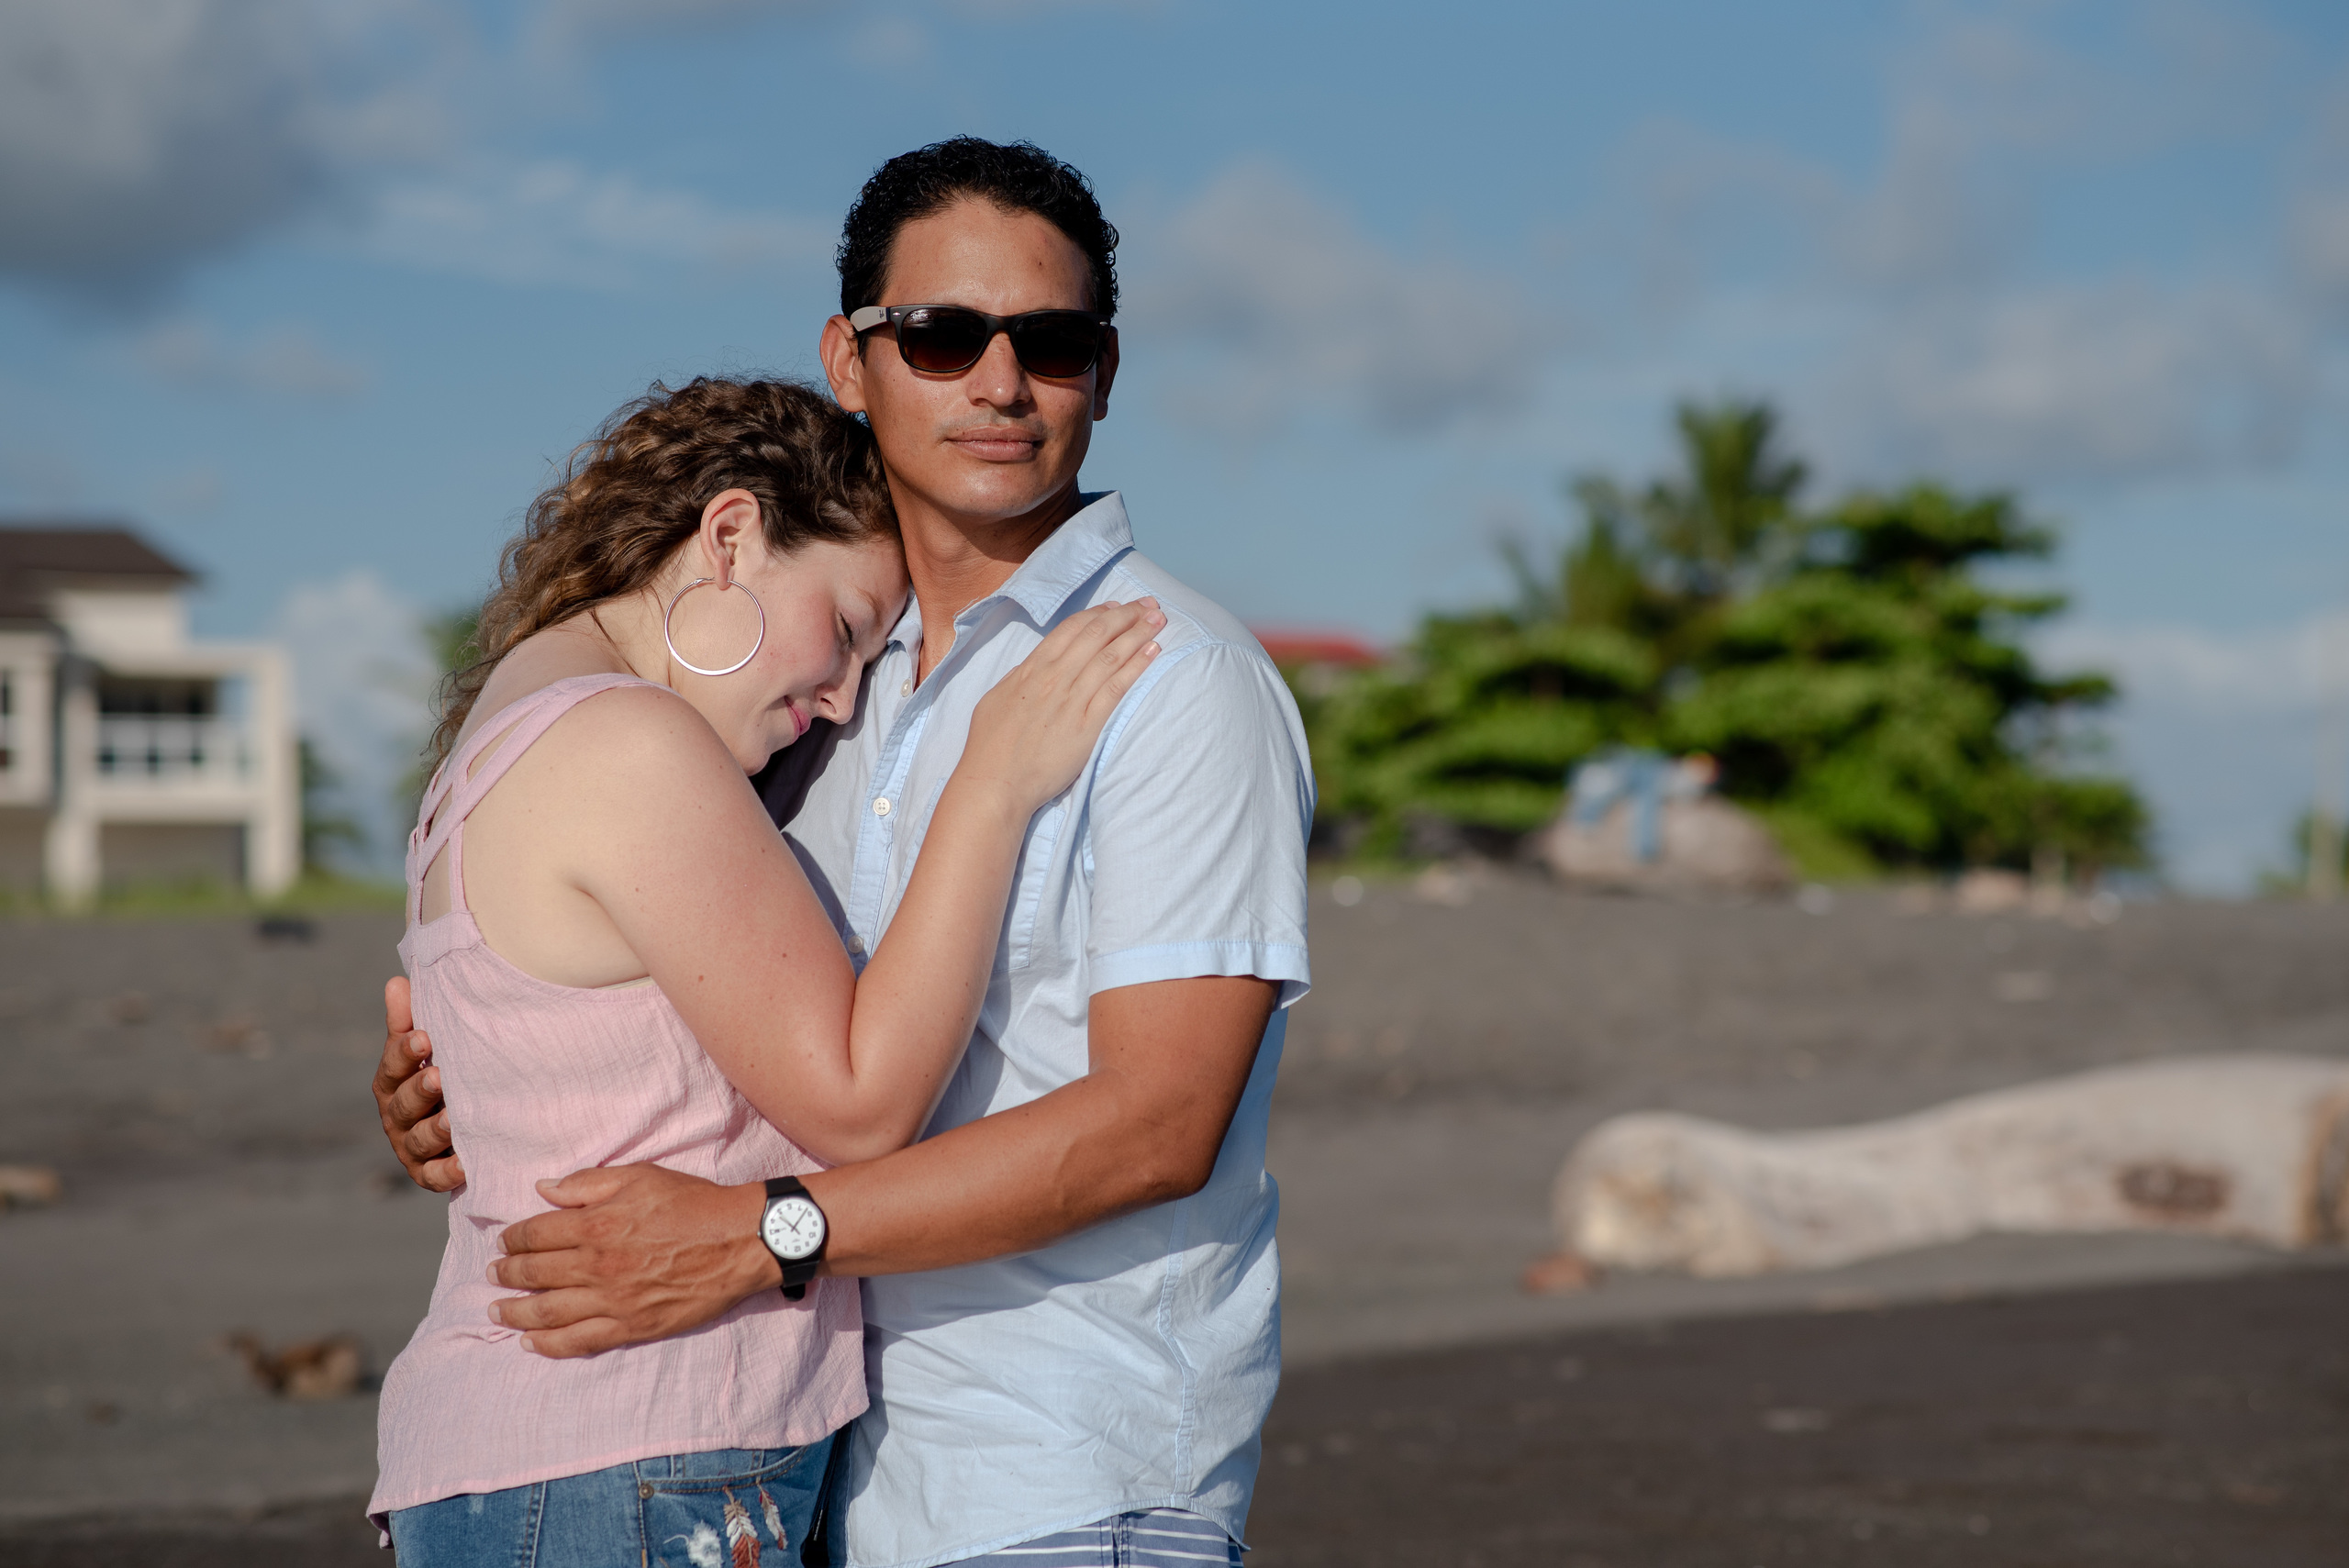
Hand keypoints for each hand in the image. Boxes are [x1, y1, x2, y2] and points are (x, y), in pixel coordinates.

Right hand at [372, 976, 464, 1191]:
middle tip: (440, 1077)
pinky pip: (437, 1176)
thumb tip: (398, 981)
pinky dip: (449, 1172)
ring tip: (453, 1120)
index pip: (393, 1066)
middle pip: (403, 1105)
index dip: (405, 1053)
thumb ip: (411, 1020)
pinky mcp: (430, 1173)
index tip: (424, 1038)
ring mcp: (412, 1147)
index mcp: (393, 1081)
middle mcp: (397, 1115)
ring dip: (435, 1130)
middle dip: (420, 1091)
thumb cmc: (446, 1072)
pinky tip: (466, 1164)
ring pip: (419, 1140)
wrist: (471, 1121)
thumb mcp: (427, 1049)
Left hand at [487, 1165, 778, 1357]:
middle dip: (507, 1274)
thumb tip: (544, 1189)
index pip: (537, 1233)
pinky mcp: (632, 1327)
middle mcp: (597, 1266)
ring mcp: (612, 1301)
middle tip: (492, 1274)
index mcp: (596, 1225)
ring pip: (548, 1312)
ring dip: (516, 1311)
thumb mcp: (641, 1176)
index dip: (514, 1238)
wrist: (741, 1240)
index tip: (505, 1241)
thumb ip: (588, 1183)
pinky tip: (530, 1342)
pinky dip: (549, 1344)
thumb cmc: (693, 1203)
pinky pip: (579, 1341)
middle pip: (536, 1273)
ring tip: (498, 1309)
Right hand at [958, 599, 1163, 811]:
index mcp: (1031, 669)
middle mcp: (1053, 678)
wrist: (996, 782)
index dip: (1098, 614)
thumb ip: (1019, 678)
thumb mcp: (996, 698)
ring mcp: (1072, 700)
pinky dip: (1137, 666)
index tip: (1117, 606)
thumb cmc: (990, 746)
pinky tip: (1153, 652)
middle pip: (1096, 635)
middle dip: (1126, 615)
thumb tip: (1034, 665)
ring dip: (1138, 633)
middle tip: (1148, 604)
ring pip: (1111, 656)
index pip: (1071, 629)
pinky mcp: (1088, 725)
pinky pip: (1117, 688)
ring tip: (1158, 619)